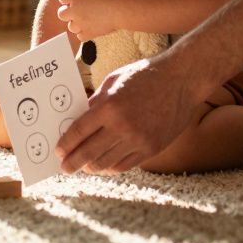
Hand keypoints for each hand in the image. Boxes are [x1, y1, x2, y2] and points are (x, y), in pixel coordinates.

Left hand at [54, 51, 207, 174]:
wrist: (183, 80)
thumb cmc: (146, 75)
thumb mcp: (114, 81)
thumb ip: (97, 102)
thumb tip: (80, 119)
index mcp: (110, 107)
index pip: (80, 132)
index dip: (66, 144)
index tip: (59, 151)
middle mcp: (123, 127)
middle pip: (90, 152)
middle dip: (74, 162)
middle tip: (65, 167)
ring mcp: (139, 140)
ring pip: (107, 163)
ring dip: (92, 167)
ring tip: (84, 167)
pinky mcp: (152, 149)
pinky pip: (126, 165)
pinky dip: (111, 167)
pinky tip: (104, 165)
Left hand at [56, 0, 121, 40]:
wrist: (119, 9)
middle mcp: (74, 12)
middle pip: (61, 14)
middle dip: (67, 11)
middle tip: (76, 9)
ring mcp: (80, 24)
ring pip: (70, 26)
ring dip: (75, 23)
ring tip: (85, 19)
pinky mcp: (88, 33)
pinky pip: (80, 36)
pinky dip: (84, 33)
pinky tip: (90, 28)